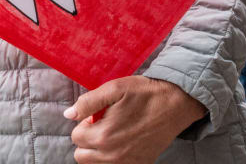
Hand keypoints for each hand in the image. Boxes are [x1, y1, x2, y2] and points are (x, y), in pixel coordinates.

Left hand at [64, 76, 205, 162]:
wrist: (176, 104)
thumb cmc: (144, 94)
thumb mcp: (114, 88)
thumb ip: (87, 102)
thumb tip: (69, 114)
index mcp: (104, 134)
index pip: (76, 136)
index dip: (84, 123)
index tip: (98, 116)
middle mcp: (114, 154)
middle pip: (81, 156)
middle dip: (87, 140)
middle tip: (102, 125)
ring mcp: (127, 162)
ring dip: (97, 151)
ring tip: (111, 134)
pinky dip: (112, 159)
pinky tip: (121, 144)